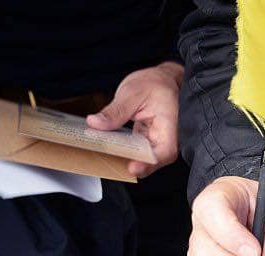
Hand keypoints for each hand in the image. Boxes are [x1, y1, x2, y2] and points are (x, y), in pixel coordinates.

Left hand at [86, 62, 182, 177]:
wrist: (161, 80)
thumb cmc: (154, 83)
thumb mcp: (132, 92)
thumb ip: (115, 111)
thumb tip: (95, 123)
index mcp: (169, 123)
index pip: (165, 150)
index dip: (150, 162)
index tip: (133, 167)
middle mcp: (167, 136)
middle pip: (155, 159)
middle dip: (135, 165)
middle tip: (114, 162)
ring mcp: (157, 140)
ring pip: (145, 158)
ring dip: (127, 159)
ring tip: (109, 155)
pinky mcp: (147, 141)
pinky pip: (137, 151)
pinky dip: (124, 151)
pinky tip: (111, 149)